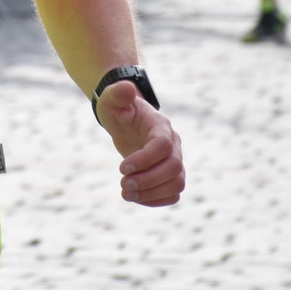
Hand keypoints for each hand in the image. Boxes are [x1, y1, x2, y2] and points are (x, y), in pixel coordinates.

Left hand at [95, 80, 184, 206]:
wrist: (126, 121)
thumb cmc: (118, 110)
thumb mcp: (112, 100)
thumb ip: (117, 94)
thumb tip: (126, 88)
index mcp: (161, 125)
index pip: (162, 145)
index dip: (144, 159)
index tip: (122, 168)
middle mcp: (173, 143)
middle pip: (174, 167)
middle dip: (148, 180)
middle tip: (123, 184)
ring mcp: (175, 160)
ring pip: (177, 183)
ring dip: (152, 194)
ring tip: (126, 193)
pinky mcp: (170, 175)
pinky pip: (173, 194)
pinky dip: (156, 201)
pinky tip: (136, 197)